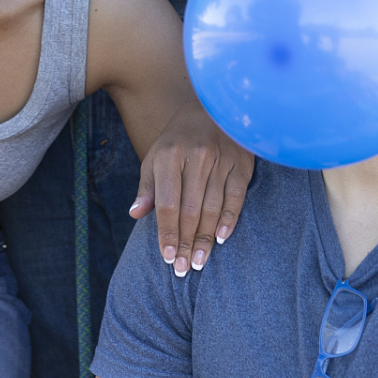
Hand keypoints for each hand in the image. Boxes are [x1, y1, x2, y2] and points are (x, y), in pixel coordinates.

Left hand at [131, 105, 253, 277]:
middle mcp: (196, 156)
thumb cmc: (178, 140)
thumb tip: (136, 214)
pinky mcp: (241, 163)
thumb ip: (148, 186)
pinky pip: (236, 197)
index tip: (166, 257)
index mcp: (169, 155)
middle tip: (182, 268)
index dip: (167, 233)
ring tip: (198, 261)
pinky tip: (222, 238)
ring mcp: (221, 159)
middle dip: (185, 242)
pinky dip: (229, 219)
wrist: (212, 108)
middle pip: (190, 210)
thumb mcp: (156, 156)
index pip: (167, 203)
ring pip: (212, 207)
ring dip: (205, 239)